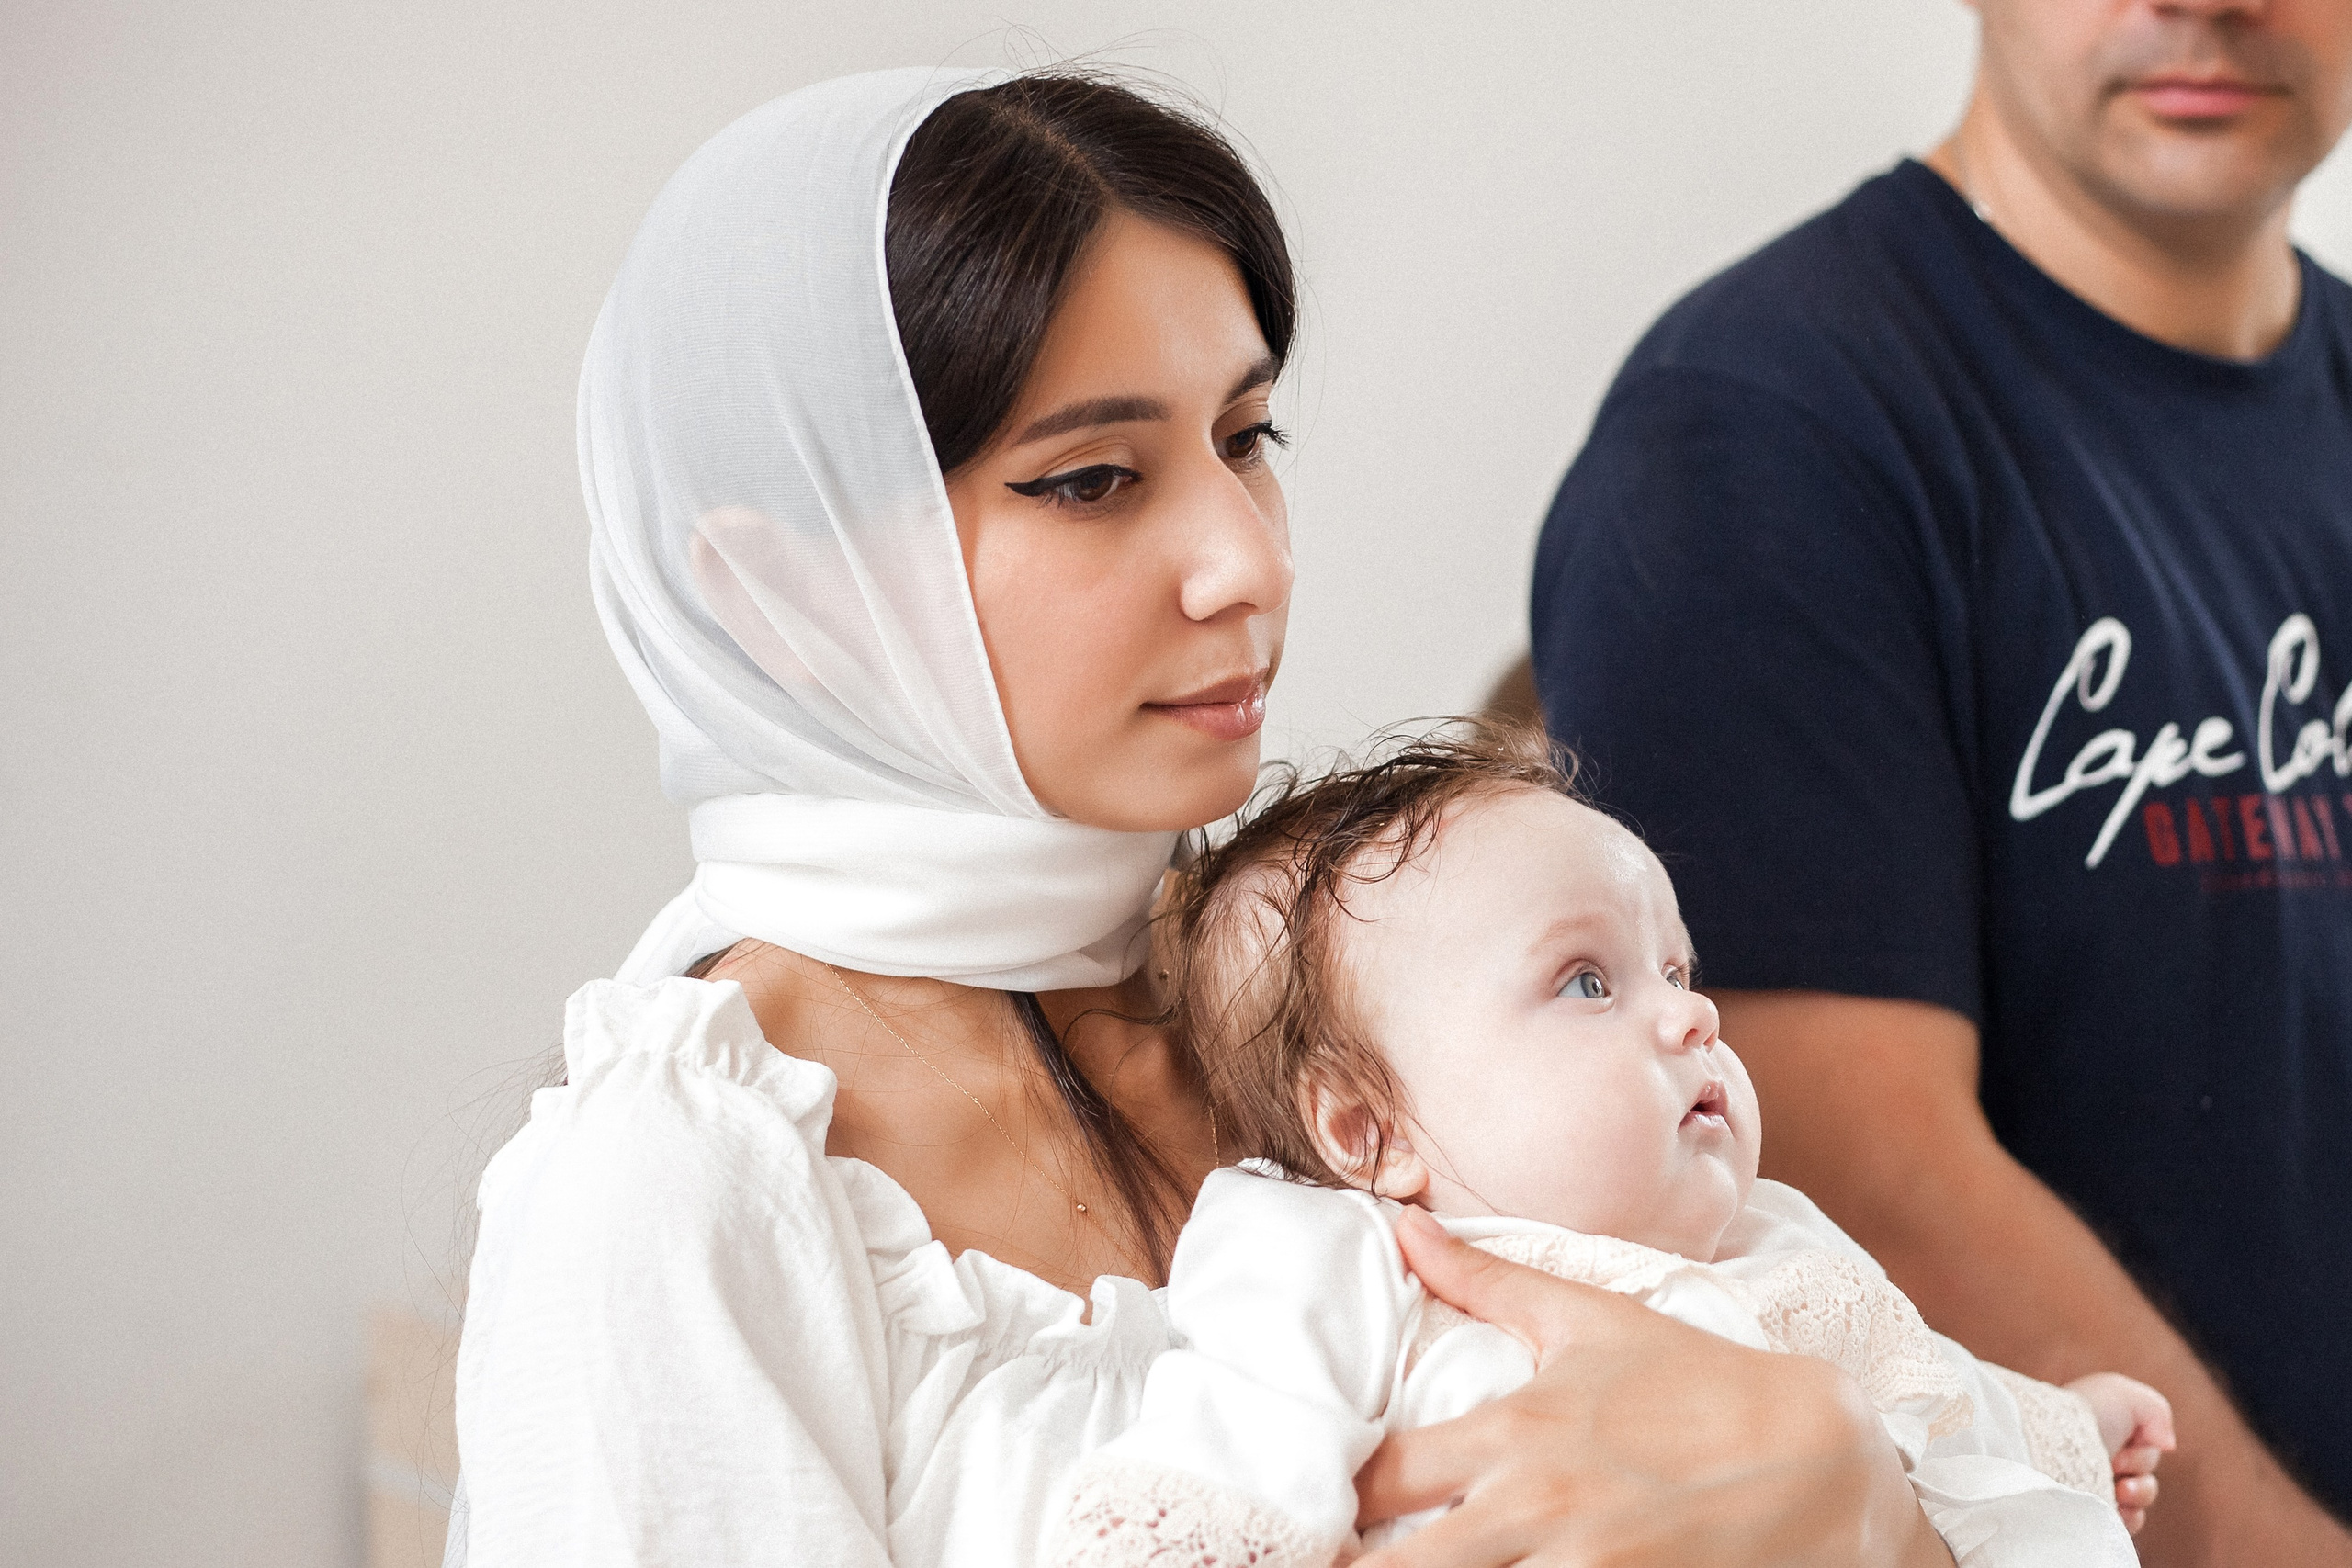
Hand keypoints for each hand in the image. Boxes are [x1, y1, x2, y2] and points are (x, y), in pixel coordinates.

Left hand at [1351, 1208, 1951, 1566]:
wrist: (1828, 1459)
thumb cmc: (1699, 1383)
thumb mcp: (1590, 1322)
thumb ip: (1484, 1280)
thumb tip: (1402, 1224)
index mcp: (1515, 1435)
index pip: (1377, 1482)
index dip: (1328, 1506)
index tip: (1309, 1513)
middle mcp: (1537, 1511)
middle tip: (1329, 1560)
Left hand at [2067, 1371, 2175, 1535]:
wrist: (2054, 1446)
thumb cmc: (2086, 1414)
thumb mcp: (2125, 1394)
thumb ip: (2155, 1411)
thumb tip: (2165, 1444)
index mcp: (2102, 1432)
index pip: (2145, 1448)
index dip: (2144, 1447)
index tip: (2129, 1439)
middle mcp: (2096, 1458)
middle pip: (2145, 1473)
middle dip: (2140, 1467)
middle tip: (2114, 1461)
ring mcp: (2092, 1486)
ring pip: (2140, 1499)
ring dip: (2138, 1493)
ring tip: (2118, 1488)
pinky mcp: (2090, 1512)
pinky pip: (2128, 1523)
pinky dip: (2130, 1516)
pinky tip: (2117, 1506)